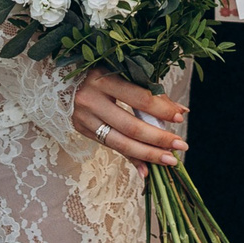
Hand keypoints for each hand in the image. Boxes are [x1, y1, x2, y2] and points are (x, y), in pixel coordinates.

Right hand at [73, 70, 189, 168]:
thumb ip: (150, 92)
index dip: (161, 109)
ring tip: (170, 160)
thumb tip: (181, 111)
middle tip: (181, 146)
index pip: (139, 98)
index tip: (180, 118)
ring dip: (148, 154)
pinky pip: (112, 147)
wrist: (62, 80)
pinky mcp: (83, 130)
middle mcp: (91, 100)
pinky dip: (131, 159)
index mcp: (104, 78)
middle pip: (131, 126)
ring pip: (121, 143)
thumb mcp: (123, 73)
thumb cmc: (102, 72)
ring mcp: (85, 118)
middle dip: (159, 139)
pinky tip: (147, 170)